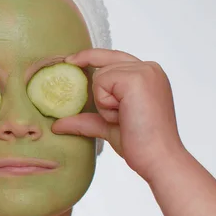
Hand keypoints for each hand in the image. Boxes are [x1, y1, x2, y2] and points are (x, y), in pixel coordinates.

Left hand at [52, 49, 185, 181]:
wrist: (157, 158)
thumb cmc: (140, 143)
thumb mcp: (108, 126)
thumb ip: (87, 119)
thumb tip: (57, 125)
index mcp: (148, 74)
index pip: (113, 57)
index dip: (90, 57)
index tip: (70, 60)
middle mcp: (149, 68)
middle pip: (103, 64)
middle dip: (101, 94)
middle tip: (115, 113)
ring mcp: (144, 70)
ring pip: (100, 75)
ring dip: (104, 102)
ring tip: (125, 118)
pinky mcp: (136, 78)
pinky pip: (101, 82)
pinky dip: (105, 103)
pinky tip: (123, 115)